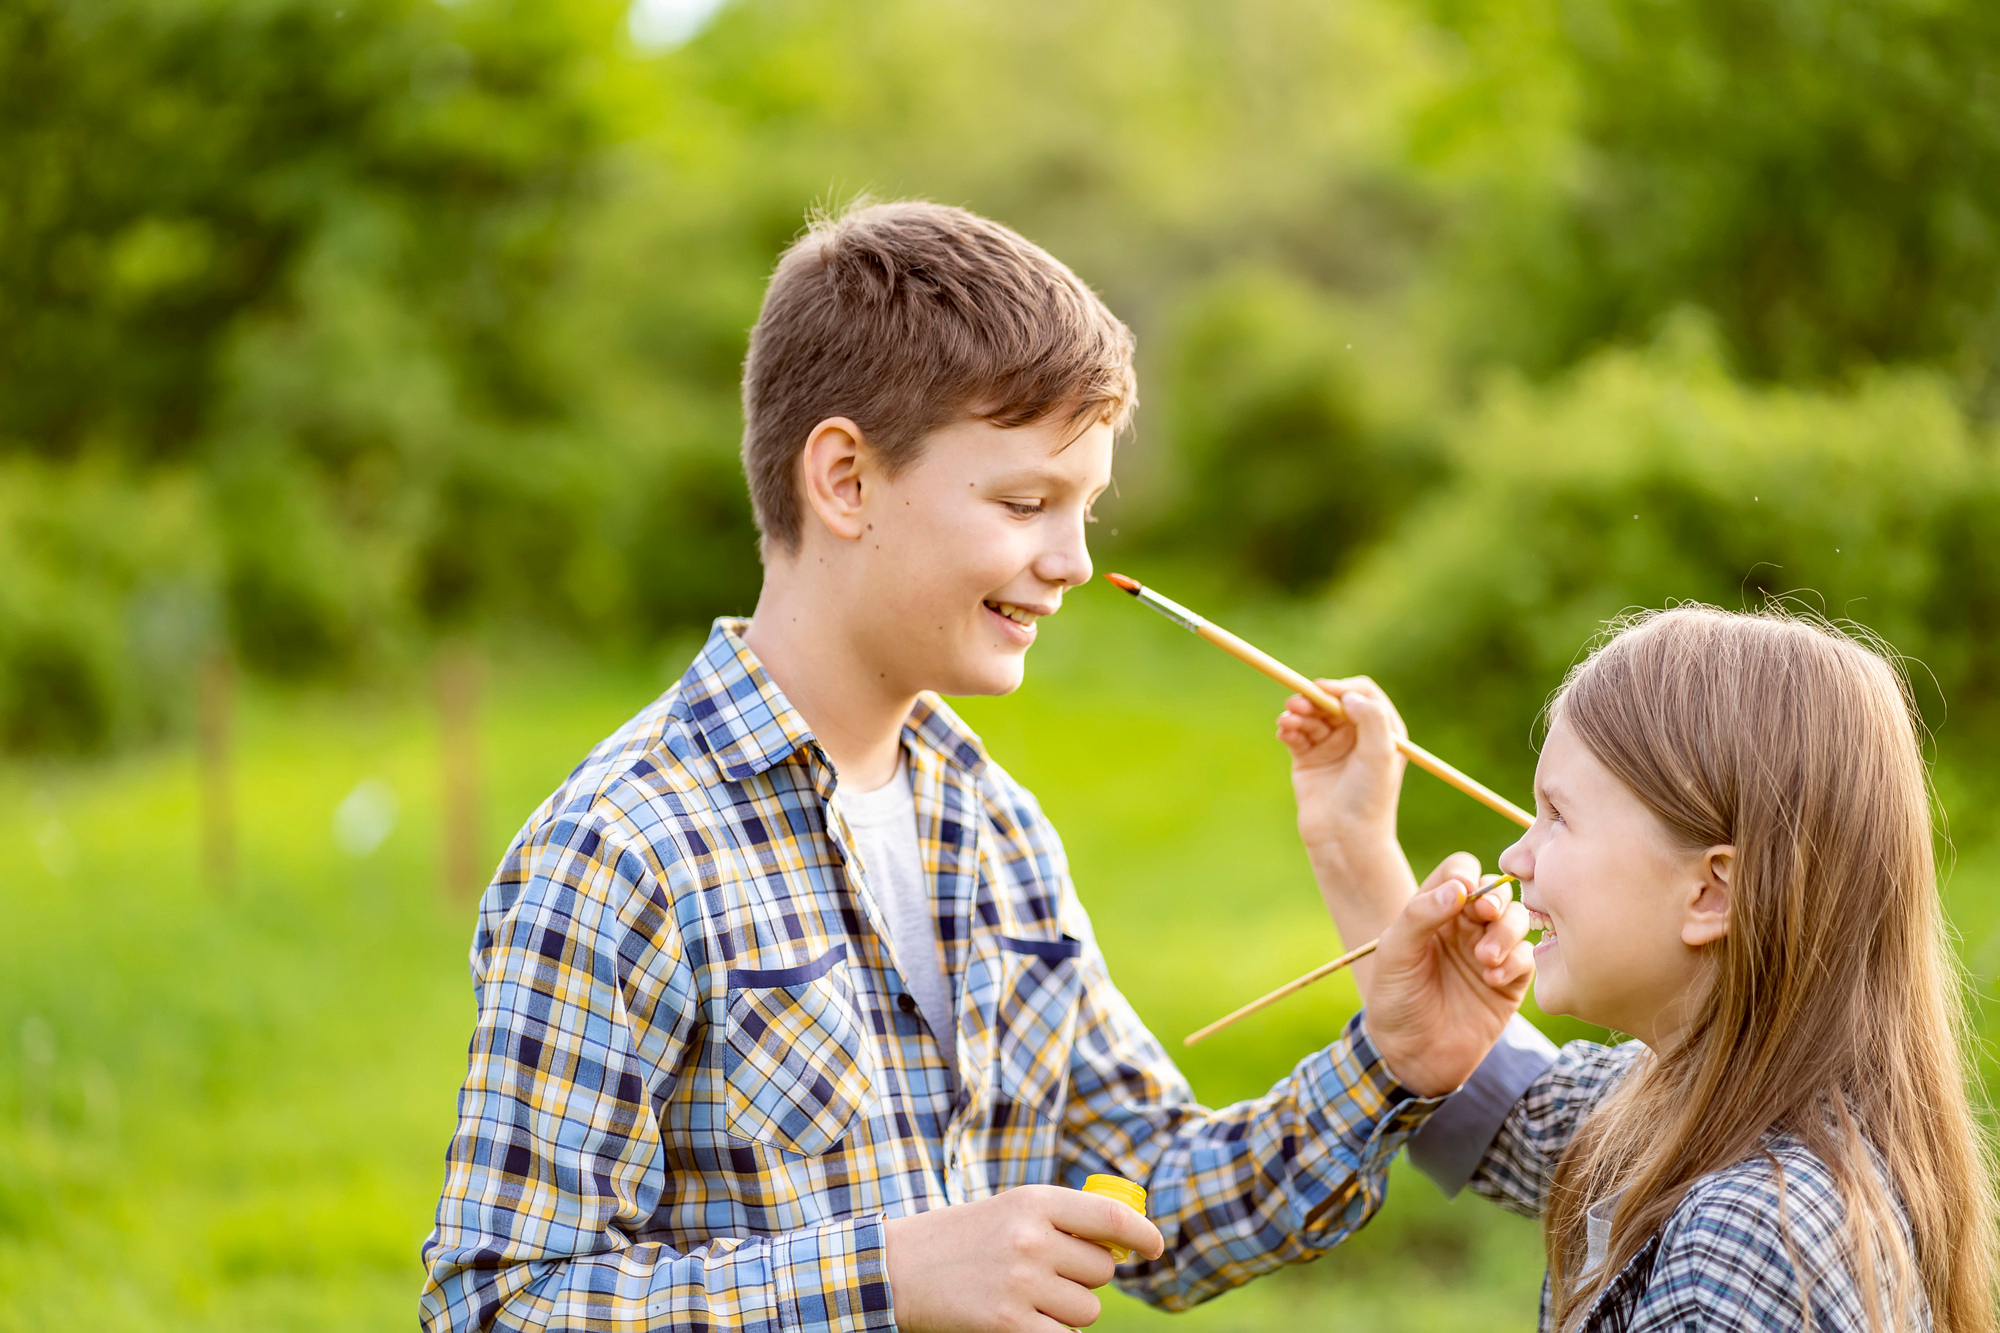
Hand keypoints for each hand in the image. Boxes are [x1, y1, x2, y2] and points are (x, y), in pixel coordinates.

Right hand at [884, 1185, 1164, 1332]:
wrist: (896, 1268)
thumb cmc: (961, 1240)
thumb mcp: (1010, 1211)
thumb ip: (1061, 1221)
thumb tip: (1121, 1245)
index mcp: (1034, 1201)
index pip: (1110, 1216)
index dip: (1141, 1234)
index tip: (1154, 1247)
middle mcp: (1032, 1239)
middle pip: (1101, 1272)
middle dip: (1082, 1279)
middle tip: (1043, 1276)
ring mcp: (1021, 1283)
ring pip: (1087, 1310)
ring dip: (1067, 1313)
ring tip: (1025, 1298)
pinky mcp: (1007, 1325)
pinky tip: (1025, 1324)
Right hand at [1276, 676, 1406, 859]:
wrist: (1344, 840)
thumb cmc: (1369, 800)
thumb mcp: (1379, 756)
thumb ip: (1371, 719)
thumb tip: (1348, 696)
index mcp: (1382, 730)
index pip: (1362, 694)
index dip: (1341, 688)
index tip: (1322, 690)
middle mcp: (1357, 735)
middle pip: (1331, 701)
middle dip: (1312, 699)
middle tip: (1296, 703)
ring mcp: (1332, 745)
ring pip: (1311, 715)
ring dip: (1297, 714)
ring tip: (1286, 722)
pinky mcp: (1308, 758)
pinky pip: (1296, 733)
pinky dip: (1288, 729)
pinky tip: (1284, 733)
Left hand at [1362, 853, 1533, 1096]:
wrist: (1411, 1056)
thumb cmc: (1395, 999)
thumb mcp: (1394, 953)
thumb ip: (1420, 914)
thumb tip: (1460, 887)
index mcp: (1434, 910)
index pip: (1460, 871)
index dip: (1465, 874)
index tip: (1462, 892)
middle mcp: (1465, 926)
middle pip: (1496, 891)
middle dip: (1495, 899)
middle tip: (1485, 915)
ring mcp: (1490, 951)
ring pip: (1518, 919)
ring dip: (1507, 931)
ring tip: (1485, 958)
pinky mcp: (1510, 981)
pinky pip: (1528, 956)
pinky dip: (1516, 961)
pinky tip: (1492, 978)